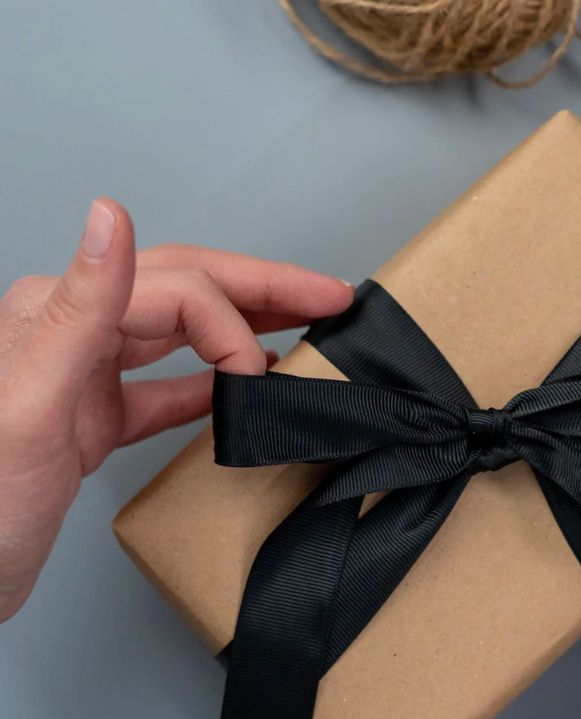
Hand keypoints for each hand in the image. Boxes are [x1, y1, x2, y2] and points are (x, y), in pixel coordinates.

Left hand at [0, 198, 353, 621]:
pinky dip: (210, 385)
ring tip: (302, 326)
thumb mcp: (30, 402)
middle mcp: (74, 335)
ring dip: (245, 325)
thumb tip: (112, 216)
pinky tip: (242, 389)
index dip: (233, 324)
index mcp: (58, 315)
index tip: (263, 377)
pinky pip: (165, 390)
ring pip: (181, 334)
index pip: (176, 289)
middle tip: (331, 297)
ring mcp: (85, 378)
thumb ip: (81, 308)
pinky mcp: (92, 423)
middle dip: (264, 290)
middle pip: (187, 293)